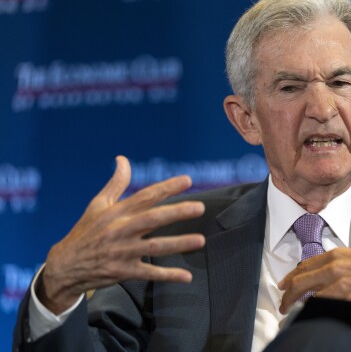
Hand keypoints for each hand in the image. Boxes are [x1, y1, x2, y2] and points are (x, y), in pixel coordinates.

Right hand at [39, 156, 205, 313]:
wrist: (64, 266)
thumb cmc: (85, 232)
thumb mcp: (97, 205)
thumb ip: (116, 183)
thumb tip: (123, 159)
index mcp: (117, 213)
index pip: (145, 196)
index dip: (167, 187)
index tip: (187, 180)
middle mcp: (121, 231)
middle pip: (152, 219)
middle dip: (177, 213)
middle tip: (199, 207)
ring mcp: (123, 252)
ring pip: (155, 247)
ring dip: (178, 243)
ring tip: (200, 240)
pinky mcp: (123, 271)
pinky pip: (149, 274)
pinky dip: (168, 275)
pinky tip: (186, 276)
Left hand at [278, 247, 350, 313]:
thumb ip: (349, 260)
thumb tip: (338, 267)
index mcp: (339, 255)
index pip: (306, 266)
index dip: (292, 277)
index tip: (285, 285)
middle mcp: (336, 268)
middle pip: (301, 282)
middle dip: (288, 294)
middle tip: (283, 304)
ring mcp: (342, 286)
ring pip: (309, 298)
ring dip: (297, 308)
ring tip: (291, 317)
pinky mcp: (350, 301)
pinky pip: (325, 308)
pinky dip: (314, 313)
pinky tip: (309, 319)